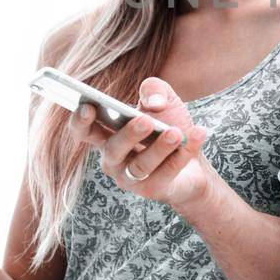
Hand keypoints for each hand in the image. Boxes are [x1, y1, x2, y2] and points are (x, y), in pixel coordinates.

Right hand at [84, 78, 215, 213]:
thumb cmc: (169, 126)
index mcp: (107, 136)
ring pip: (141, 165)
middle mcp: (113, 159)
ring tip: (176, 132)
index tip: (88, 106)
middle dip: (129, 134)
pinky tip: (199, 134)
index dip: (80, 121)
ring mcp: (130, 178)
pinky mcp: (152, 189)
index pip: (84, 131)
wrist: (193, 163)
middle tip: (145, 120)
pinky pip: (167, 172)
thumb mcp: (164, 100)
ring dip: (160, 147)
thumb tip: (153, 104)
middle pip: (113, 149)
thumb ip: (155, 89)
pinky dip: (184, 153)